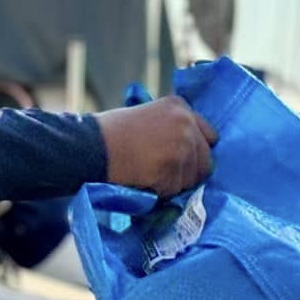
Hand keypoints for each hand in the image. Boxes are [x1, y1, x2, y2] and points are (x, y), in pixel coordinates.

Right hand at [97, 96, 217, 198]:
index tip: (180, 160)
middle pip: (205, 161)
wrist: (90, 146)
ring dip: (173, 184)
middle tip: (162, 173)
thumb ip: (172, 128)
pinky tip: (143, 182)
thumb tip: (192, 152)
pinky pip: (175, 191)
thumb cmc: (111, 134)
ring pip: (191, 180)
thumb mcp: (148, 117)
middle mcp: (186, 124)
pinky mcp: (172, 170)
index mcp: (180, 106)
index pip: (209, 136)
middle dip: (188, 172)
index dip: (195, 152)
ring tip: (148, 175)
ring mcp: (181, 147)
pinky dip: (161, 193)